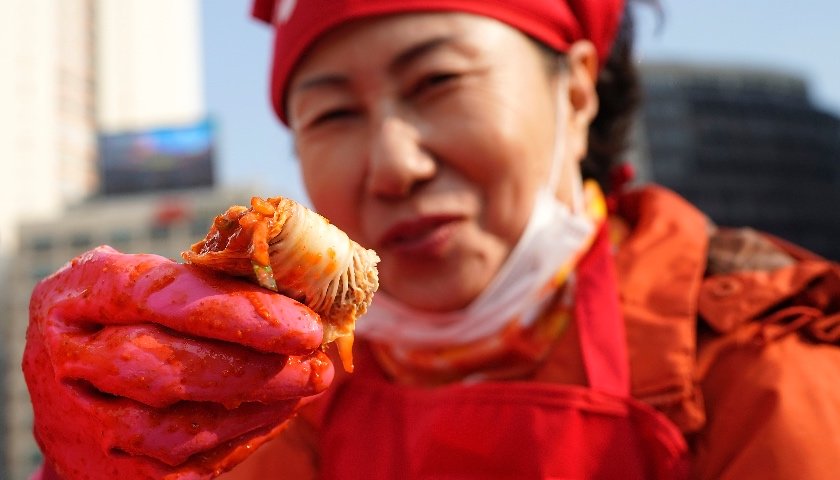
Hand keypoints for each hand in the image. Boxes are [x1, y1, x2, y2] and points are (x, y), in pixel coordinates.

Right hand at [23, 246, 333, 478]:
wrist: (67, 386)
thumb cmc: (128, 318)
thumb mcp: (147, 282)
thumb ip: (208, 280)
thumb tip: (300, 292)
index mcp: (79, 295)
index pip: (159, 295)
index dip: (238, 311)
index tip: (305, 325)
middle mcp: (66, 360)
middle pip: (161, 367)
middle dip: (253, 366)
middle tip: (316, 361)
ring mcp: (81, 423)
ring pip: (171, 430)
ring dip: (254, 408)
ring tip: (306, 384)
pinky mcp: (106, 471)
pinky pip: (181, 466)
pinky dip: (240, 440)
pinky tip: (278, 413)